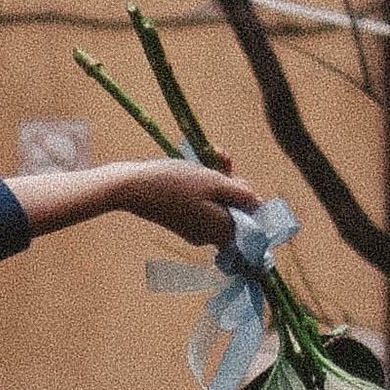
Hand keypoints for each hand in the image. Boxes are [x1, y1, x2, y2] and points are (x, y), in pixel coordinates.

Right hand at [8, 153, 261, 246]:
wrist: (131, 187)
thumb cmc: (174, 182)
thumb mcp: (213, 181)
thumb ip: (240, 194)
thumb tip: (259, 204)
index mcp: (221, 230)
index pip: (252, 224)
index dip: (251, 201)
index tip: (240, 181)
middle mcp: (209, 236)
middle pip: (235, 212)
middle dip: (233, 184)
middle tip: (223, 160)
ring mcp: (194, 230)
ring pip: (218, 204)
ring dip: (218, 179)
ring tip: (212, 154)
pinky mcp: (181, 221)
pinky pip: (201, 205)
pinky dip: (203, 187)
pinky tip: (197, 163)